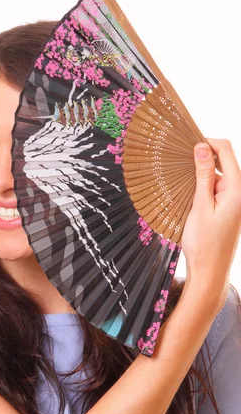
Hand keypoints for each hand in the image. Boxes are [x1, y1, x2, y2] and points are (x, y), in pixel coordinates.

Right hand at [180, 138, 240, 307]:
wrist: (210, 271)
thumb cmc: (204, 243)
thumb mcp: (200, 206)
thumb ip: (203, 175)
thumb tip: (202, 146)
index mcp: (238, 189)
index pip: (226, 151)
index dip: (207, 142)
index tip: (186, 144)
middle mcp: (240, 191)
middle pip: (223, 160)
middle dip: (203, 155)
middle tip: (179, 158)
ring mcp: (234, 200)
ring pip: (217, 174)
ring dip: (200, 172)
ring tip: (180, 177)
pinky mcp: (227, 207)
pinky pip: (215, 187)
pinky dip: (202, 185)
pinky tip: (188, 192)